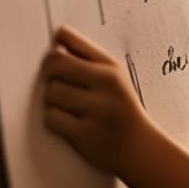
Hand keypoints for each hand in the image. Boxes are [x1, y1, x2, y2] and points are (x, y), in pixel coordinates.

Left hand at [41, 25, 150, 176]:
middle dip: (49, 73)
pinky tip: (67, 122)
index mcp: (110, 67)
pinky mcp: (84, 133)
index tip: (53, 48)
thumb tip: (57, 39)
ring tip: (67, 106)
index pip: (73, 42)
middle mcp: (105, 83)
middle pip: (55, 65)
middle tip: (56, 81)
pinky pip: (51, 118)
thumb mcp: (115, 78)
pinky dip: (54, 120)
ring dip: (52, 100)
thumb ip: (87, 60)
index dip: (56, 44)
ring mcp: (96, 108)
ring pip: (50, 93)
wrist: (139, 147)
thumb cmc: (122, 109)